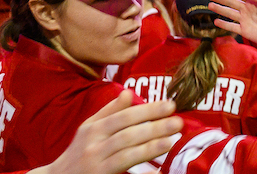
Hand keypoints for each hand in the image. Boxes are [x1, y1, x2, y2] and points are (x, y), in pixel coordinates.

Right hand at [30, 90, 182, 173]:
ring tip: (170, 142)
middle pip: (128, 135)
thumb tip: (128, 92)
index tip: (170, 105)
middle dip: (154, 128)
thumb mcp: (89, 128)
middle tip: (178, 122)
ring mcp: (96, 166)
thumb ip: (109, 111)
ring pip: (125, 155)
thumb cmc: (78, 152)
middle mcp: (94, 147)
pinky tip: (157, 173)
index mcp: (94, 129)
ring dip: (149, 149)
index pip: (125, 117)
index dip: (148, 110)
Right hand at [209, 0, 256, 47]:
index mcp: (252, 1)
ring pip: (229, 13)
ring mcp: (244, 20)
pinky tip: (215, 21)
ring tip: (210, 5)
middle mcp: (246, 9)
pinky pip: (231, 27)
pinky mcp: (244, 31)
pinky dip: (224, 24)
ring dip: (220, 9)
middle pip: (231, 2)